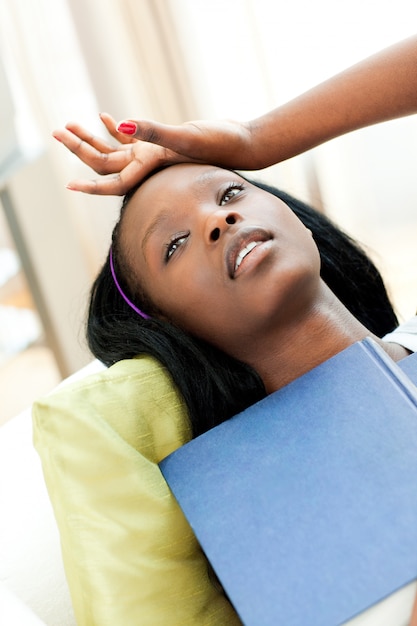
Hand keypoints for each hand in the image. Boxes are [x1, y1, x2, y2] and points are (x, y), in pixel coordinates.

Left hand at [52, 113, 255, 195]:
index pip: (113, 183)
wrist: (243, 144)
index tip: (69, 185)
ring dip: (91, 138)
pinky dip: (116, 129)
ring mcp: (153, 157)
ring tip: (68, 124)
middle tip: (57, 132)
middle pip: (105, 164)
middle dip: (79, 148)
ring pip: (114, 151)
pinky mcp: (161, 145)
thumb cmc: (219, 145)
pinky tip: (105, 117)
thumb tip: (120, 124)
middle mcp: (148, 168)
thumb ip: (153, 132)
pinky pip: (131, 140)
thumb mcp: (185, 137)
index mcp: (150, 171)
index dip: (90, 185)